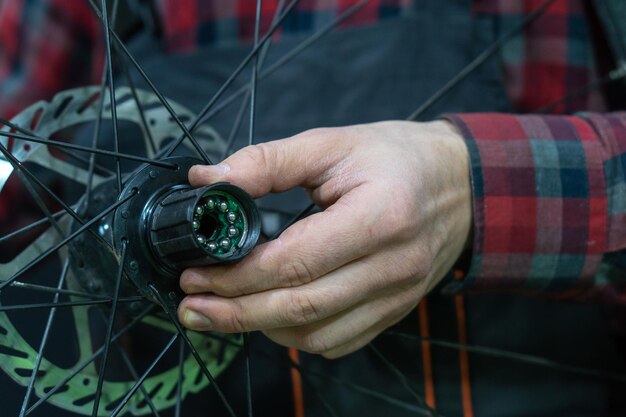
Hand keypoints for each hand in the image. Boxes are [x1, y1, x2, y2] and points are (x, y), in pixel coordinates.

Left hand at [178, 120, 471, 357]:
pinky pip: (338, 341)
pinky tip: (270, 316)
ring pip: (317, 334)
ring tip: (222, 311)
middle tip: (192, 306)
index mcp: (381, 216)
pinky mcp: (395, 311)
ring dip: (261, 327)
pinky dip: (296, 335)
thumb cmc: (397, 158)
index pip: (297, 261)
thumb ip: (267, 162)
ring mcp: (398, 297)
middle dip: (236, 312)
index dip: (238, 274)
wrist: (460, 185)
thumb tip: (206, 181)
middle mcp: (394, 266)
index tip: (197, 272)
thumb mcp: (333, 144)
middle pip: (302, 307)